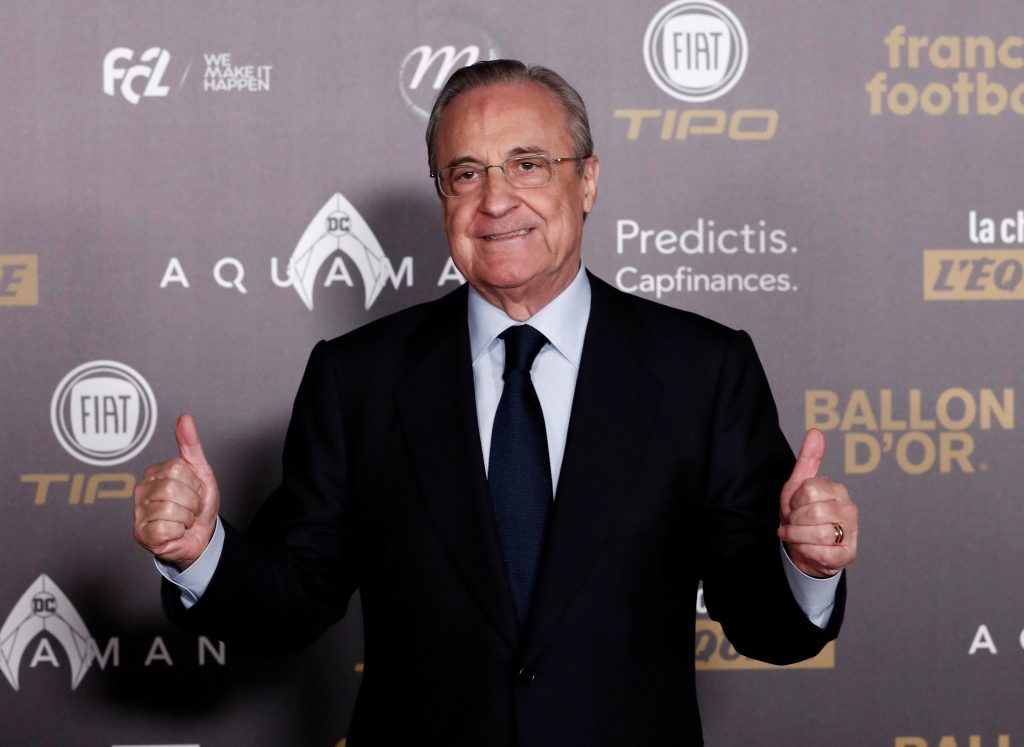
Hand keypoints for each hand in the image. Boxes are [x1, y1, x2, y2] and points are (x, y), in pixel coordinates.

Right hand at [133, 413, 220, 568]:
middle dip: (191, 501)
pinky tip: (175, 531)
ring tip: (183, 519)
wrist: (202, 535)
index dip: (193, 482)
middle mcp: (141, 490)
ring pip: (169, 509)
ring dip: (186, 517)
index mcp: (155, 472)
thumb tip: (184, 417)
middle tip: (189, 507)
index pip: (177, 468)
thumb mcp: (200, 472)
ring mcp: (138, 512)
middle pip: (172, 488)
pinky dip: (178, 531)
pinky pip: (164, 528)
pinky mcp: (140, 533)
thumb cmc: (199, 505)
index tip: (193, 490)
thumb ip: (191, 445)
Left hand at [777, 428, 857, 577]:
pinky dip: (806, 551)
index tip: (795, 506)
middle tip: (794, 523)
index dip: (794, 501)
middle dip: (794, 521)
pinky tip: (806, 548)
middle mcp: (849, 509)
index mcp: (838, 490)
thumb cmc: (802, 515)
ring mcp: (851, 532)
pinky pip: (821, 553)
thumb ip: (808, 459)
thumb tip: (816, 432)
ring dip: (797, 537)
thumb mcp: (798, 486)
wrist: (804, 548)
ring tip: (796, 535)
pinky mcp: (848, 554)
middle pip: (812, 513)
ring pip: (817, 533)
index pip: (808, 490)